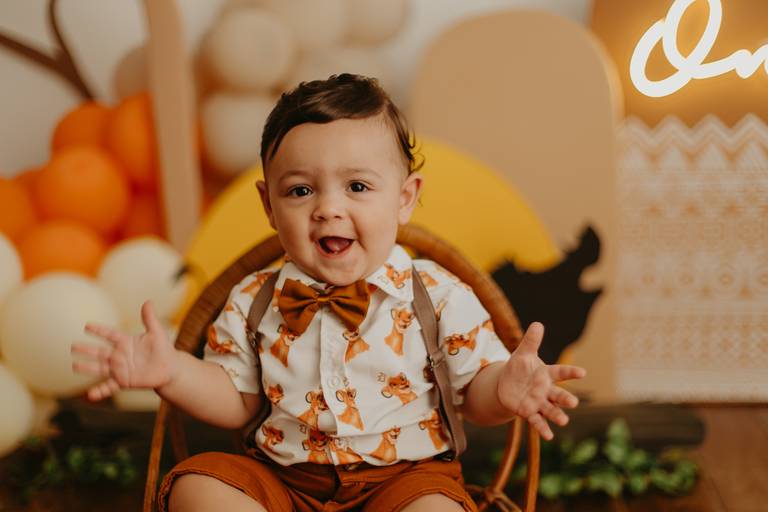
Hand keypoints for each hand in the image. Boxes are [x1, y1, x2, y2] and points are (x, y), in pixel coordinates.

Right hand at [71, 301, 177, 400]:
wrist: (169, 368)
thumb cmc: (163, 349)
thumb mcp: (157, 333)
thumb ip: (150, 318)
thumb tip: (148, 301)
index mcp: (125, 342)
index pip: (110, 334)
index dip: (99, 330)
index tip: (87, 326)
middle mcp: (119, 355)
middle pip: (100, 352)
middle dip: (87, 350)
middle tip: (73, 347)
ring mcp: (120, 369)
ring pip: (100, 368)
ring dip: (88, 368)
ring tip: (75, 366)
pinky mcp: (124, 381)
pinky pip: (109, 387)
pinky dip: (100, 391)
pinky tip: (90, 395)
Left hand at [496, 322, 585, 439]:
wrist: (506, 385)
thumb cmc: (518, 368)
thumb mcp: (522, 354)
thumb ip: (531, 342)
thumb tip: (538, 324)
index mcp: (546, 374)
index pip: (560, 372)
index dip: (570, 372)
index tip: (582, 372)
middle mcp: (545, 390)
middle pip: (558, 394)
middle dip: (565, 399)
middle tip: (573, 403)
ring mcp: (539, 402)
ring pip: (550, 410)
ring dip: (557, 415)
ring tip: (564, 421)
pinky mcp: (529, 412)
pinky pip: (537, 421)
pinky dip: (543, 428)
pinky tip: (550, 437)